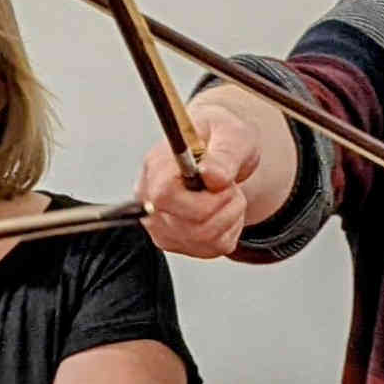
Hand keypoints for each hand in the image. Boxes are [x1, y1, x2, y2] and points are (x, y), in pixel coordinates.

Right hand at [135, 98, 258, 258]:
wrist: (222, 157)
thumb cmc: (220, 140)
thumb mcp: (232, 134)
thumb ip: (224, 154)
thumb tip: (212, 176)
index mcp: (157, 164)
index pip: (164, 195)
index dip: (200, 197)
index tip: (220, 181)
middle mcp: (150, 198)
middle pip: (189, 223)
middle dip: (223, 206)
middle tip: (229, 185)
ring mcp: (160, 224)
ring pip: (204, 238)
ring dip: (230, 217)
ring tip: (227, 195)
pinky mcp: (176, 242)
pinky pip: (212, 248)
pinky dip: (229, 230)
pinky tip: (222, 210)